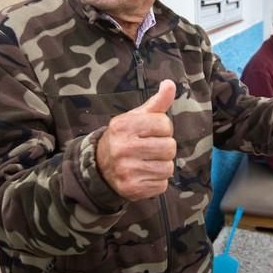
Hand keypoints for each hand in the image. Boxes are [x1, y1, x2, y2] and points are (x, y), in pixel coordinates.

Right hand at [96, 80, 176, 200]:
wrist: (101, 166)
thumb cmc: (126, 137)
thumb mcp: (137, 117)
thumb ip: (157, 102)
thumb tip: (170, 83)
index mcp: (124, 125)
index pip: (165, 124)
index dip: (163, 128)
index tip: (151, 132)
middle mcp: (122, 147)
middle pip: (169, 147)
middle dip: (164, 147)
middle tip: (151, 148)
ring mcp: (126, 170)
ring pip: (168, 167)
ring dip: (162, 165)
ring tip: (147, 162)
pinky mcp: (132, 188)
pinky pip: (162, 184)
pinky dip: (157, 180)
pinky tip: (144, 174)